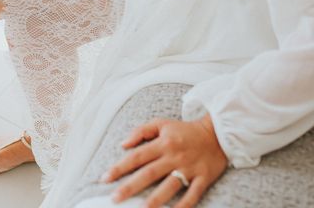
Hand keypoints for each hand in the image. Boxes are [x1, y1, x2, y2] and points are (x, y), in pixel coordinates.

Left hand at [101, 115, 227, 207]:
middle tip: (114, 198)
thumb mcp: (161, 124)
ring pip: (169, 186)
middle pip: (149, 173)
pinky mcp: (203, 178)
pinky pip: (193, 194)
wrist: (218, 133)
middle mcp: (174, 157)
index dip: (119, 167)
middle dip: (130, 187)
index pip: (137, 156)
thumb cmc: (184, 130)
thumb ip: (141, 131)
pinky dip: (184, 205)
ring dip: (155, 200)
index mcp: (162, 143)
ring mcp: (189, 168)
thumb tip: (123, 144)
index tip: (105, 178)